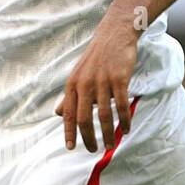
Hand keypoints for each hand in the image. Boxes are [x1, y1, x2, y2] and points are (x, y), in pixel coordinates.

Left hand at [54, 20, 136, 151]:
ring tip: (110, 145)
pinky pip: (121, 104)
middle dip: (88, 138)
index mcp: (72, 85)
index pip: (68, 114)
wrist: (114, 34)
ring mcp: (102, 81)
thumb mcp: (77, 75)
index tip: (70, 148)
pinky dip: (124, 120)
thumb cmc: (96, 58)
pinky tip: (126, 129)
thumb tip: (58, 113)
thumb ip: (69, 96)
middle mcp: (84, 84)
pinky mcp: (119, 78)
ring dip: (108, 133)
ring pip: (104, 115)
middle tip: (94, 150)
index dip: (69, 132)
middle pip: (84, 118)